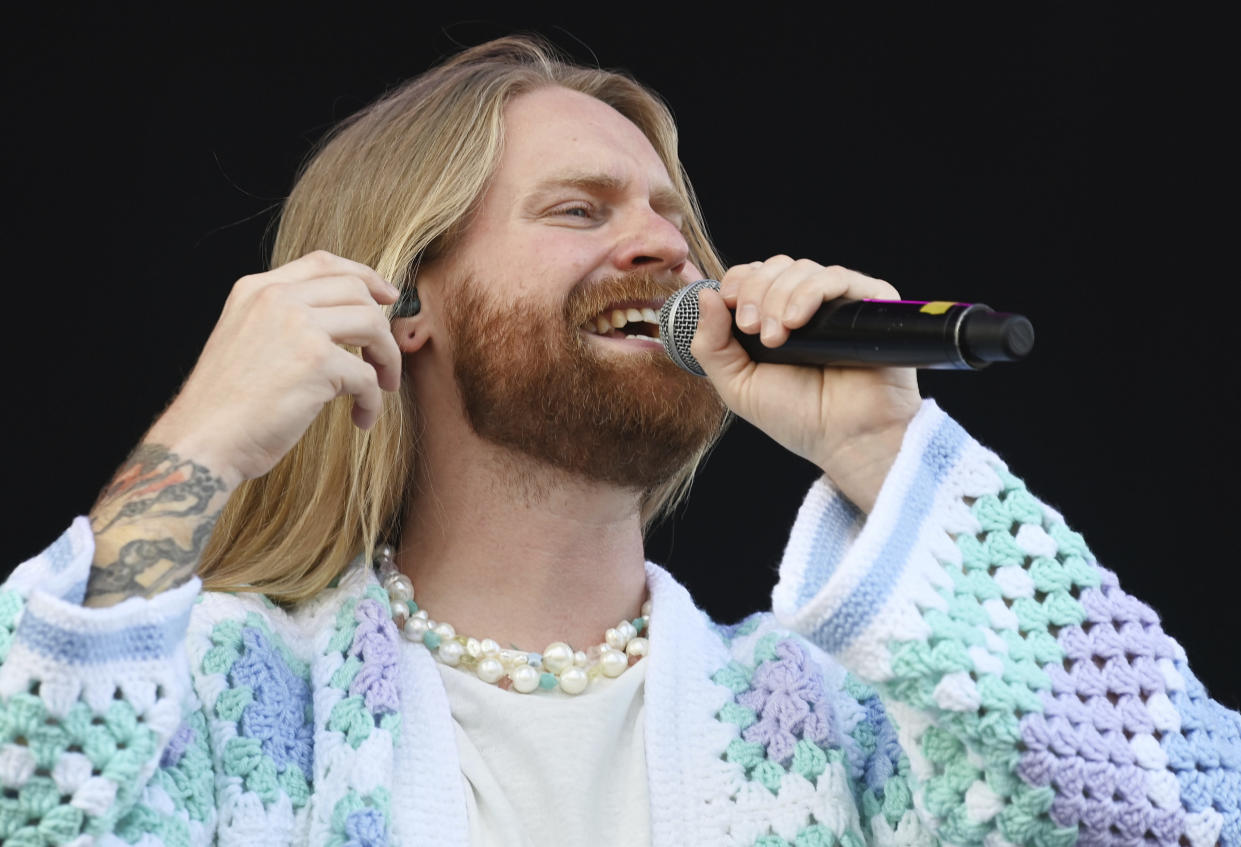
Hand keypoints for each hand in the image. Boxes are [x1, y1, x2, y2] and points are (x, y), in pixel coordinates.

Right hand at [144, 250, 402, 487]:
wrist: (203, 441)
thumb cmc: (226, 406)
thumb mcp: (246, 339)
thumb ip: (284, 321)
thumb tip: (343, 321)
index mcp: (257, 290)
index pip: (323, 263)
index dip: (364, 276)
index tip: (387, 297)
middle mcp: (276, 299)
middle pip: (356, 291)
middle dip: (382, 326)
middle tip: (385, 360)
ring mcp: (298, 326)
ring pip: (373, 325)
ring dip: (387, 359)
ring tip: (382, 387)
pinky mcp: (317, 362)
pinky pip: (368, 377)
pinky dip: (372, 402)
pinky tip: (361, 418)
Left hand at [690, 256, 921, 511]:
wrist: (845, 439)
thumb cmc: (796, 416)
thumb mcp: (737, 384)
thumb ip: (711, 344)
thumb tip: (704, 294)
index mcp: (774, 317)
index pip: (751, 275)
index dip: (737, 283)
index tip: (729, 307)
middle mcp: (806, 305)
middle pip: (774, 267)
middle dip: (755, 292)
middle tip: (754, 330)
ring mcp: (838, 303)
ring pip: (801, 269)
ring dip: (779, 297)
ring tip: (777, 339)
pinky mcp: (870, 303)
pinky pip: (838, 277)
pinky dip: (810, 293)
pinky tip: (797, 322)